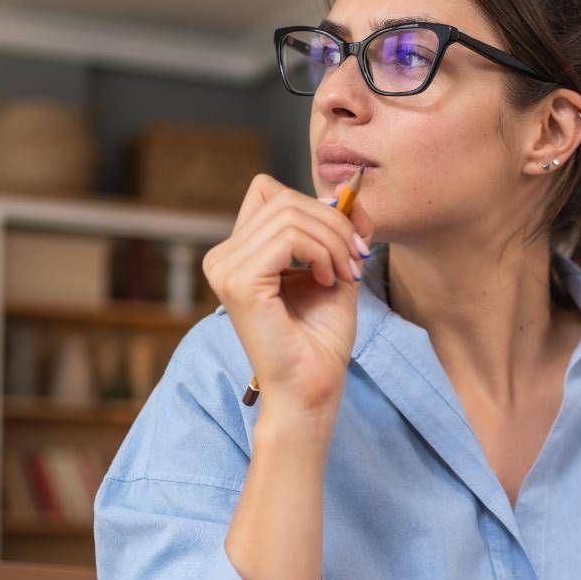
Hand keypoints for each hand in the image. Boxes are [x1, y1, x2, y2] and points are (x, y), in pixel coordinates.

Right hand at [202, 173, 375, 416]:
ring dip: (333, 240)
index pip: (270, 192)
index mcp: (238, 253)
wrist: (312, 387)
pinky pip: (289, 237)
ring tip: (346, 274)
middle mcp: (223, 257)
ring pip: (289, 214)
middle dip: (333, 223)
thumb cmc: (320, 339)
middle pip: (282, 198)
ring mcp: (225, 267)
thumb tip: (348, 192)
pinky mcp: (240, 280)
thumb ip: (337, 231)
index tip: (348, 239)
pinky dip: (321, 252)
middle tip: (357, 258)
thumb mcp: (335, 270)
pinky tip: (328, 280)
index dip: (315, 205)